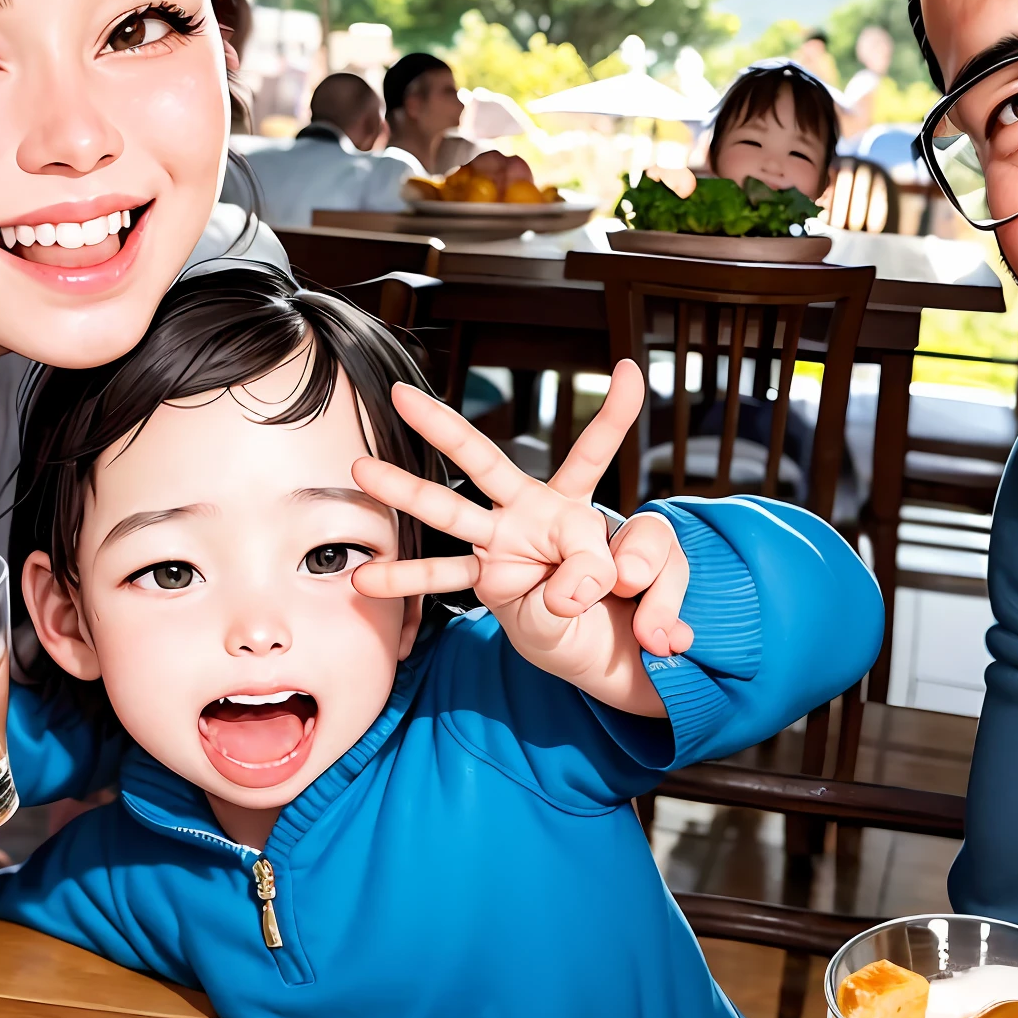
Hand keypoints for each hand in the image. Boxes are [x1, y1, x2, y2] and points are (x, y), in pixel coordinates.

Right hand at [352, 360, 691, 703]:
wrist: (600, 649)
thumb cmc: (629, 601)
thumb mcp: (654, 579)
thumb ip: (631, 566)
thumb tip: (568, 590)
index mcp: (577, 504)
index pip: (595, 453)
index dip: (615, 413)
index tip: (631, 369)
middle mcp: (532, 515)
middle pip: (486, 463)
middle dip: (443, 429)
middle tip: (401, 396)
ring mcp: (503, 547)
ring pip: (450, 513)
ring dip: (407, 493)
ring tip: (363, 469)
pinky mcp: (488, 583)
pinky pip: (447, 582)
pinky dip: (410, 583)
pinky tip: (367, 581)